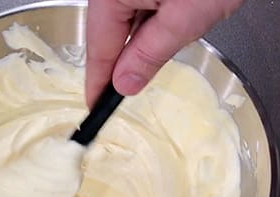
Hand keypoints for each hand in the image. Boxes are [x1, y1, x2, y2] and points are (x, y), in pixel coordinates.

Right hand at [86, 0, 243, 106]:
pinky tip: (165, 29)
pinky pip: (136, 7)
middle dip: (120, 62)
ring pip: (123, 21)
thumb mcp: (184, 19)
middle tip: (127, 90)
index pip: (99, 49)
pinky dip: (148, 25)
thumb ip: (149, 54)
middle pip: (108, 34)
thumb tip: (125, 83)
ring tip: (161, 47)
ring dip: (139, 43)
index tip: (95, 105)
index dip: (97, 82)